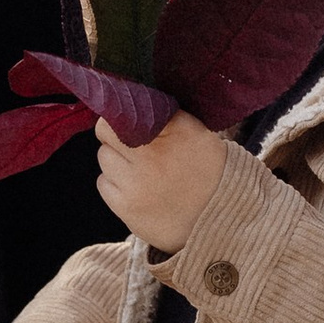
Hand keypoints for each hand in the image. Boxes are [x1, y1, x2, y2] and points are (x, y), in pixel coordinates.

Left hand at [95, 107, 227, 248]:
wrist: (219, 219)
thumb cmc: (207, 172)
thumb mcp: (196, 133)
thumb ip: (164, 117)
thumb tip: (128, 102)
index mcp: (175, 130)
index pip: (125, 111)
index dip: (124, 115)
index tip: (129, 122)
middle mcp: (153, 154)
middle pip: (106, 132)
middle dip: (115, 136)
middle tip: (132, 146)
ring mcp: (137, 183)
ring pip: (103, 157)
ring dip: (116, 161)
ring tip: (139, 170)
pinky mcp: (126, 207)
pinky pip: (103, 184)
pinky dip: (114, 184)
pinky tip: (136, 188)